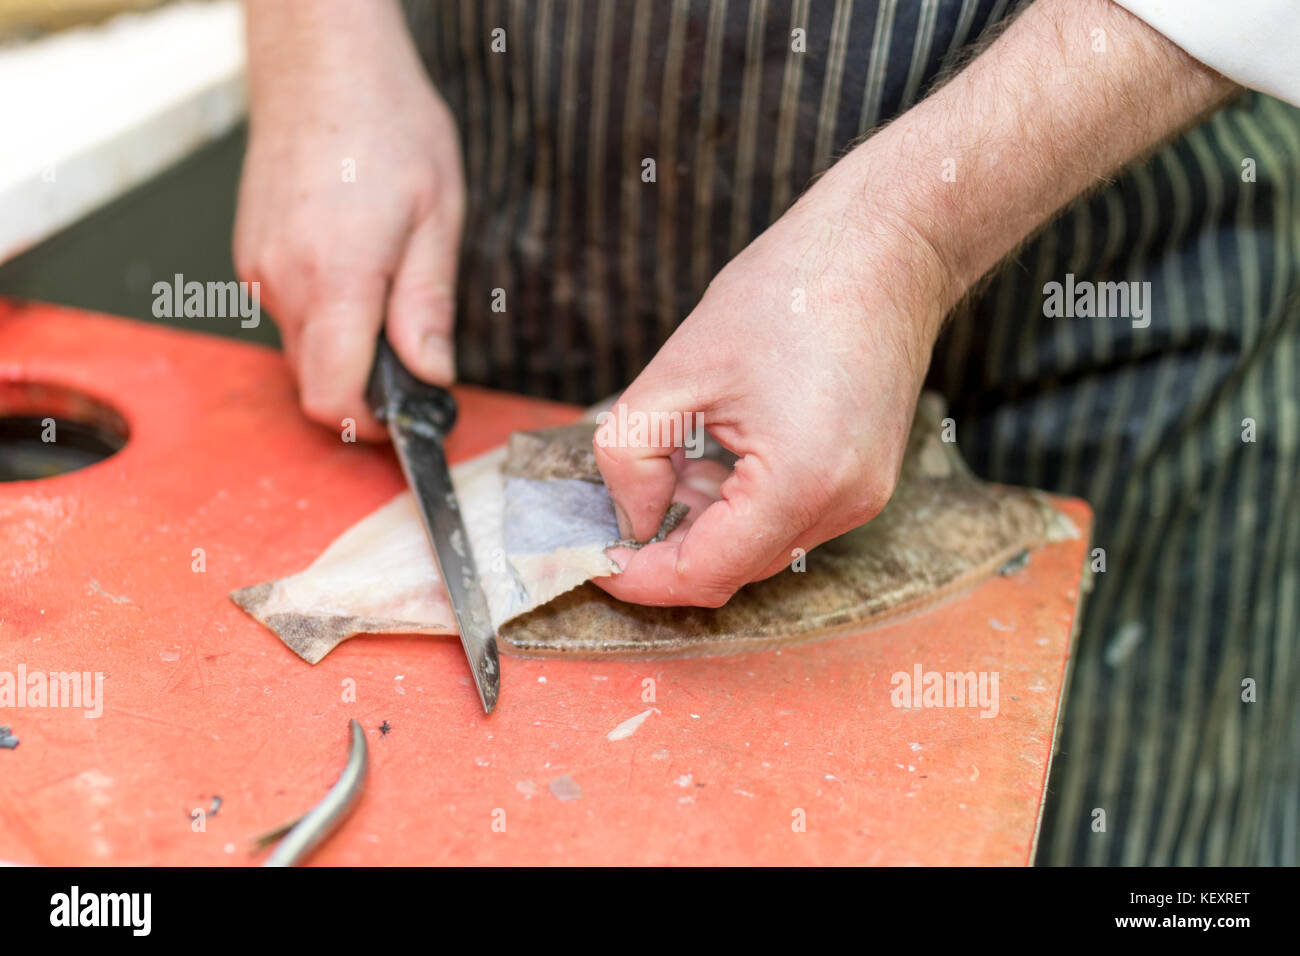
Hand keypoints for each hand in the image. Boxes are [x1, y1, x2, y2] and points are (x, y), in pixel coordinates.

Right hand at [234, 0, 463, 438]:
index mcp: (335, 279)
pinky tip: (356, 263)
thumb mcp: (437, 216)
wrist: (321, 58)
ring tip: (388, 284)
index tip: (406, 418)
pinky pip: (289, 309)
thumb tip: (432, 375)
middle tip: (416, 353)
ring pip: (303, 346)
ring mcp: (257, 266)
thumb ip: (428, 307)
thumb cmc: (385, 121)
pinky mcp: (249, 251)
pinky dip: (325, 309)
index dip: (371, 422)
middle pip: (317, 380)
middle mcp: (282, 280)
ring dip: (346, 343)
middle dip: (366, 384)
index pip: (333, 398)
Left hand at [591, 0, 1232, 607]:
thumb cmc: (789, 290)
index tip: (592, 563)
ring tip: (669, 464)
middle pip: (733, 572)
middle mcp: (841, 506)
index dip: (638, 579)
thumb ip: (630, 453)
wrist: (888, 247)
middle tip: (613, 517)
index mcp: (797, 483)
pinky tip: (714, 455)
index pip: (702, 575)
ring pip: (760, 550)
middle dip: (666, 553)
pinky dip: (740, 506)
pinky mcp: (866, 480)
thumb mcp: (678, 368)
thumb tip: (628, 515)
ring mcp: (862, 497)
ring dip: (703, 527)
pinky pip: (789, 519)